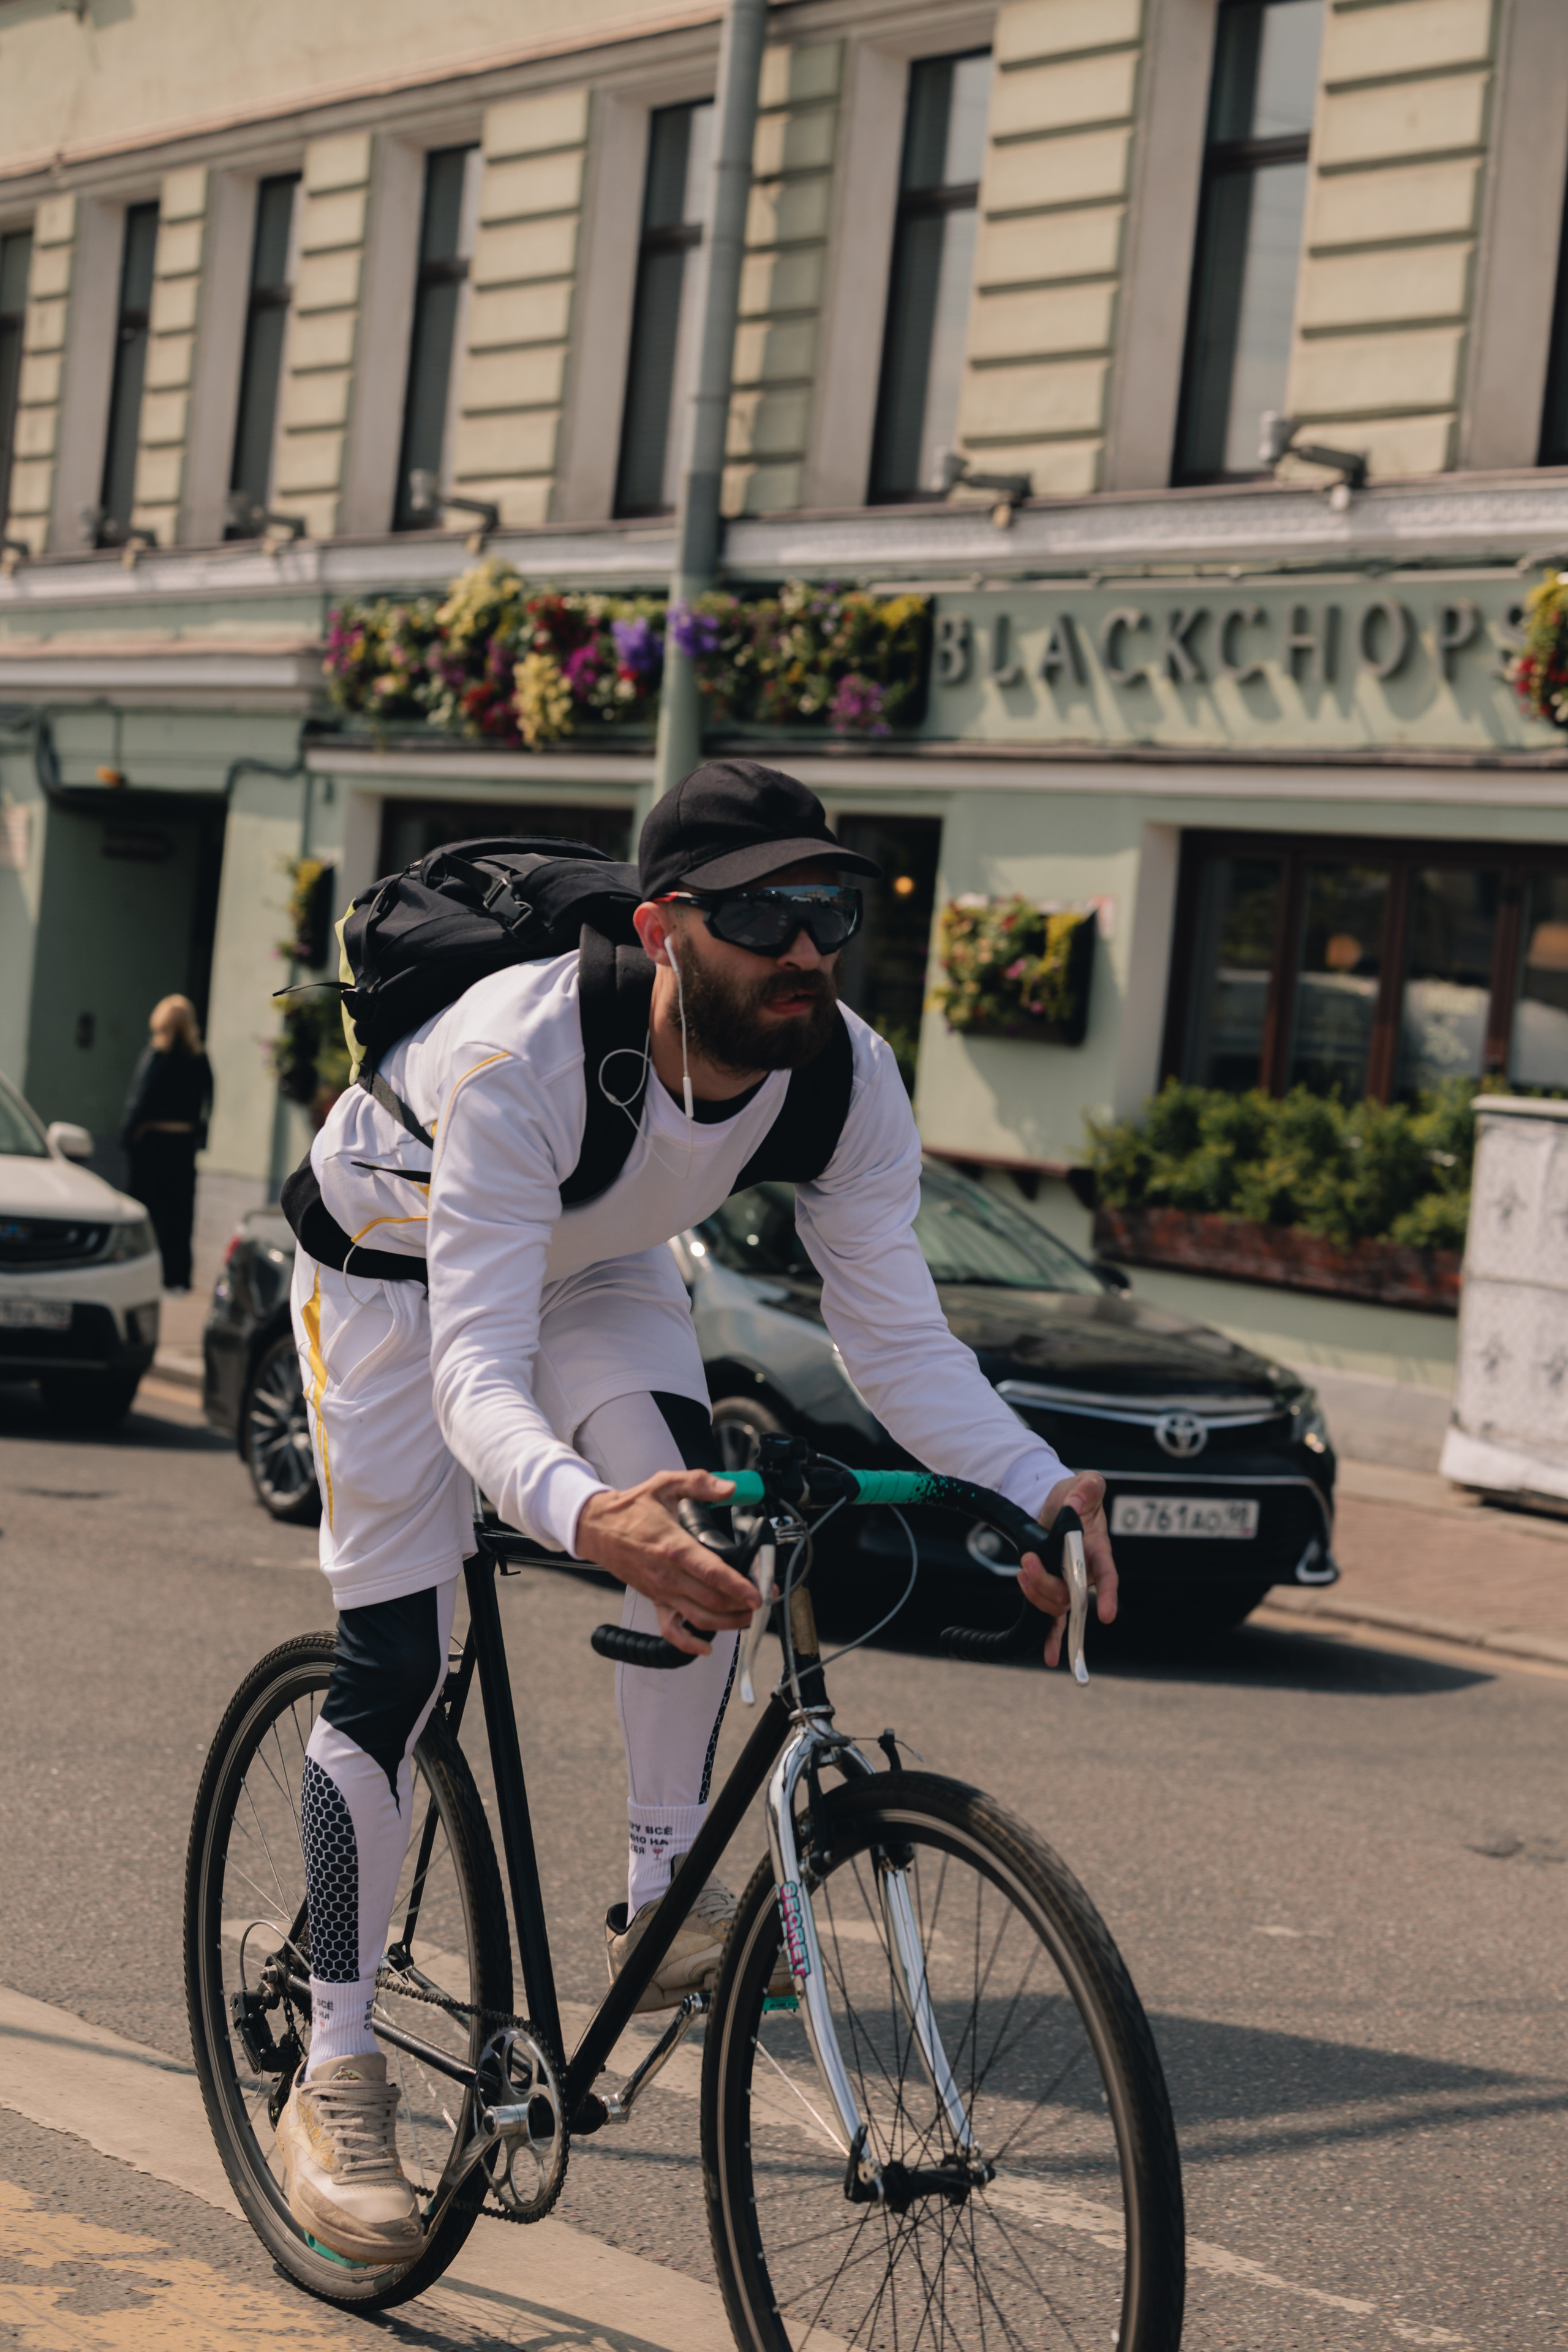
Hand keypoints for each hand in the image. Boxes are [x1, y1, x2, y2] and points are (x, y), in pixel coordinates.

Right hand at [574, 1470, 759, 1656]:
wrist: (596, 1528)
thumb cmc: (630, 1509)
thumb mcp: (665, 1484)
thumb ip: (700, 1483)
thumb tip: (730, 1487)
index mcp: (674, 1547)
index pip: (712, 1573)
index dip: (739, 1586)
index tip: (760, 1593)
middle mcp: (669, 1575)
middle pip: (713, 1600)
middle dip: (744, 1604)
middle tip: (766, 1599)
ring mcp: (662, 1591)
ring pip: (700, 1618)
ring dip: (728, 1622)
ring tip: (750, 1616)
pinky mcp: (655, 1599)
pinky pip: (671, 1630)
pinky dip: (689, 1644)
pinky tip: (706, 1647)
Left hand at [1017, 1472, 1117, 1668]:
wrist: (1062, 1502)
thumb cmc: (1078, 1494)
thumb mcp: (1087, 1482)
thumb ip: (1089, 1487)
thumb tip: (1075, 1502)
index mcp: (1098, 1549)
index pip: (1107, 1574)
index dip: (1107, 1595)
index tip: (1106, 1614)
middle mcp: (1086, 1572)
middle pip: (1073, 1593)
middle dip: (1048, 1583)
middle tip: (1028, 1562)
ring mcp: (1070, 1582)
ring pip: (1057, 1603)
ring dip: (1037, 1593)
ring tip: (1022, 1571)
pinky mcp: (1055, 1586)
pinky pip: (1053, 1617)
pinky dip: (1052, 1637)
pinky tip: (1051, 1657)